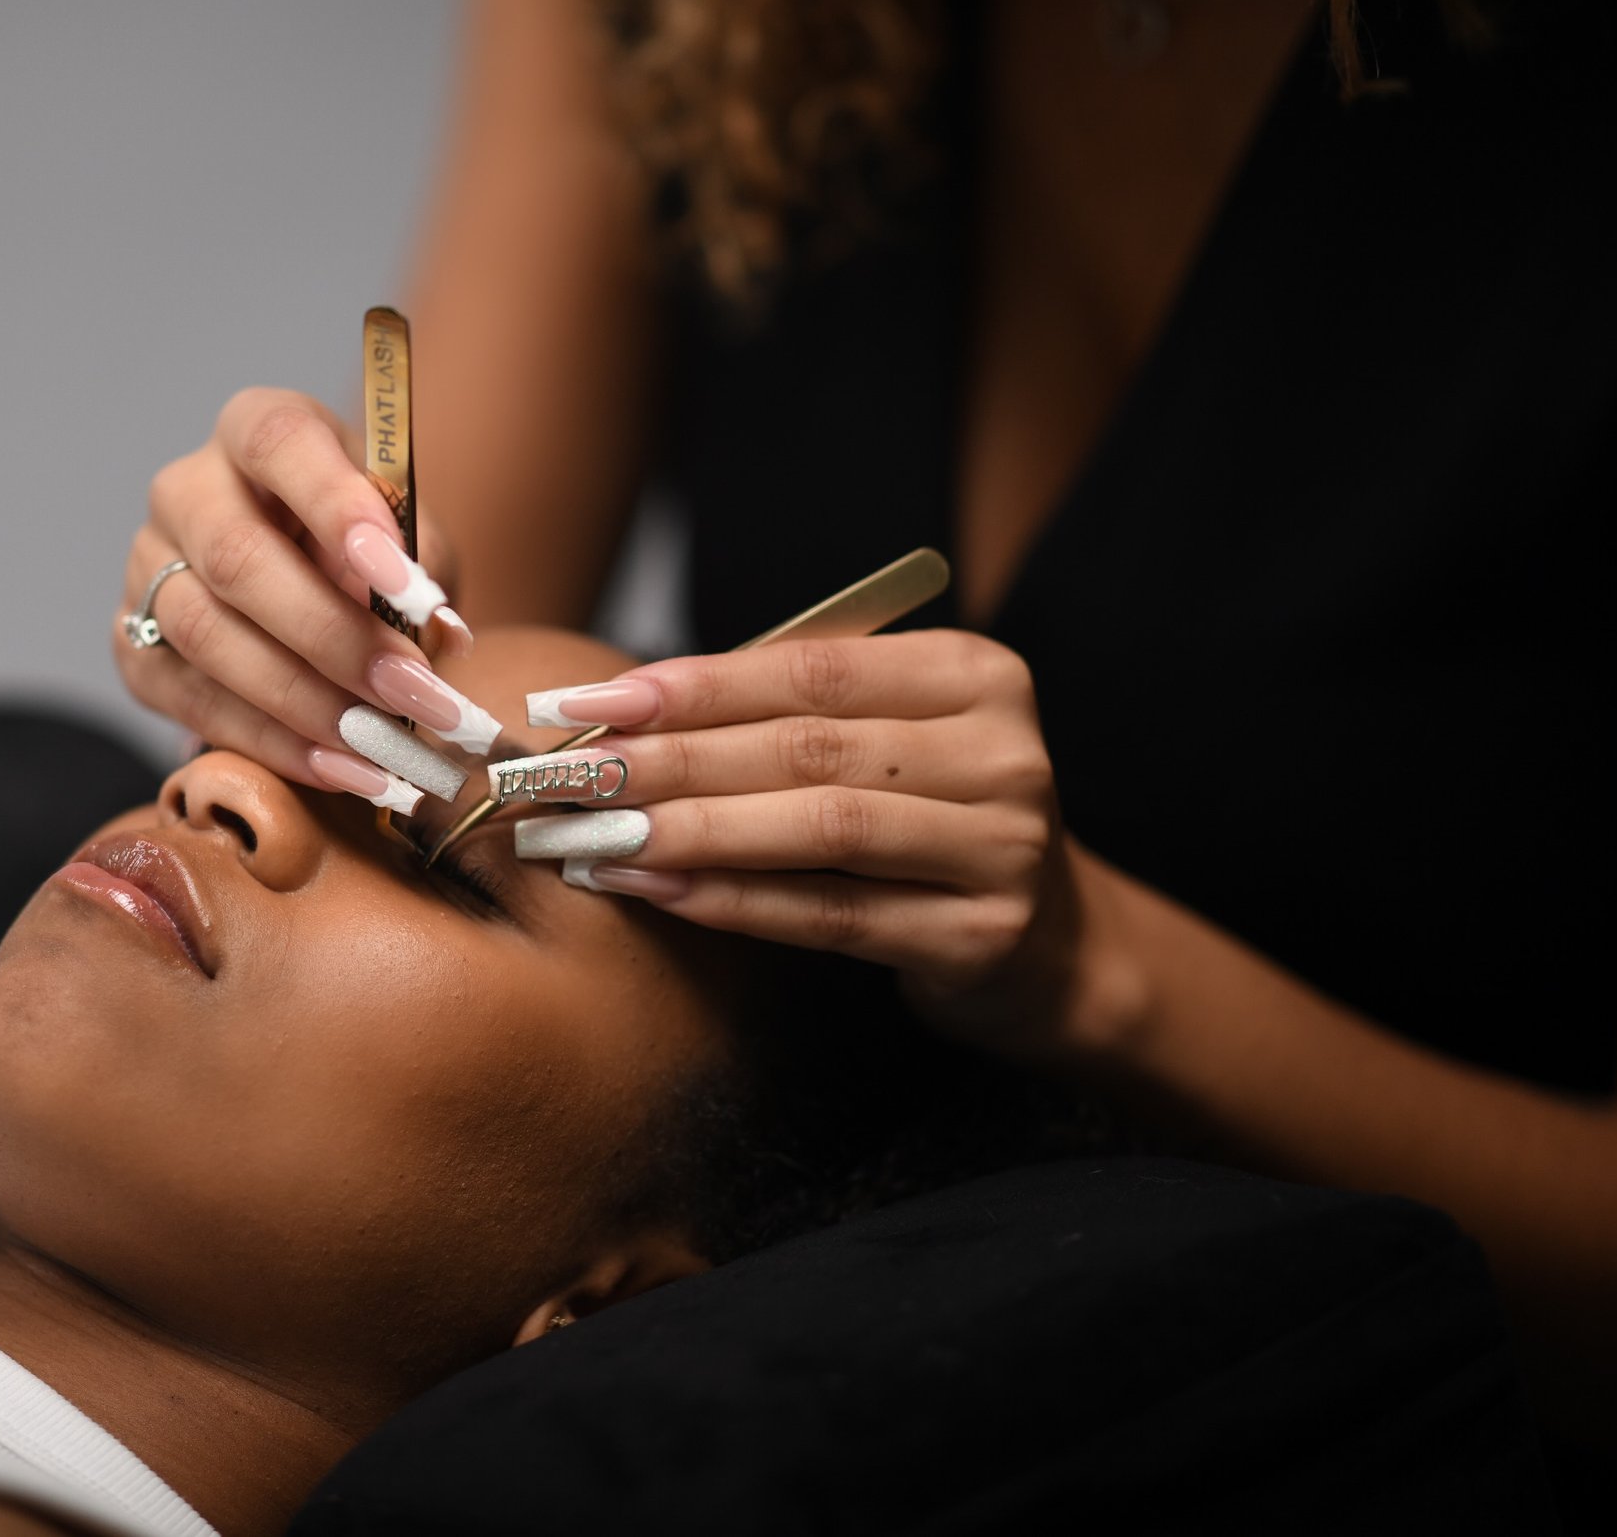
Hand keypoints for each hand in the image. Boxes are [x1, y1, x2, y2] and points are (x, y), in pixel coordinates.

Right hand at [116, 387, 482, 800]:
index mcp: (257, 430)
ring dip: (305, 701)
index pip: (280, 443)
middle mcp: (187, 489)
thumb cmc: (366, 555)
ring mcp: (146, 566)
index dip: (339, 508)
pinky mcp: (132, 643)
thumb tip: (438, 635)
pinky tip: (339, 768)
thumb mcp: (410, 544)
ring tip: (384, 749)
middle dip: (335, 638)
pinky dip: (271, 742)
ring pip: (206, 634)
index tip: (408, 583)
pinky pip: (189, 699)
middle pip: (238, 557)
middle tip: (413, 694)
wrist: (308, 589)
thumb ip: (423, 575)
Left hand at [516, 631, 1093, 1053]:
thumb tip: (620, 710)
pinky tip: (654, 887)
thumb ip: (785, 712)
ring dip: (689, 829)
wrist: (1052, 946)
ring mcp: (1001, 847)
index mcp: (974, 675)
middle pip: (805, 747)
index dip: (690, 685)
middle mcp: (1003, 752)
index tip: (584, 701)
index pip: (810, 669)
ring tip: (591, 835)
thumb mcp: (887, 742)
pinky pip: (832, 915)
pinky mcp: (980, 936)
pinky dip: (733, 900)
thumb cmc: (931, 822)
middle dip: (668, 759)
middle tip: (563, 774)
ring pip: (818, 828)